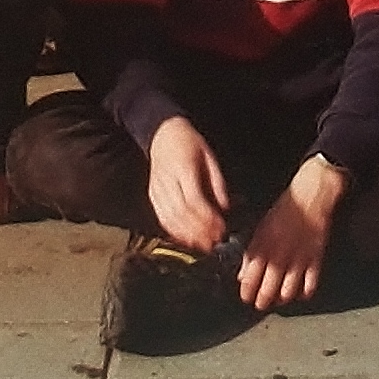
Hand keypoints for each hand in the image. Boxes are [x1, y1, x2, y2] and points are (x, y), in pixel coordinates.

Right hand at [147, 116, 231, 253]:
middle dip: (199, 231)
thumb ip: (217, 182)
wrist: (162, 133)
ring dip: (187, 235)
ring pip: (170, 218)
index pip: (194, 199)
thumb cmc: (189, 143)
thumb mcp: (209, 156)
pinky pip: (162, 217)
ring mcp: (157, 189)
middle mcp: (168, 180)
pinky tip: (186, 238)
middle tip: (214, 242)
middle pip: (182, 212)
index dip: (208, 218)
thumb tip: (226, 207)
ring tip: (203, 245)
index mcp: (183, 168)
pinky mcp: (152, 195)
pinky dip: (174, 231)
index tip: (221, 228)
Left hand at [240, 155, 347, 311]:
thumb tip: (243, 274)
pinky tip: (300, 292)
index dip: (247, 293)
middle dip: (261, 302)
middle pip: (267, 292)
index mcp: (262, 247)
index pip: (249, 280)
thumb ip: (251, 253)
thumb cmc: (284, 209)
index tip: (246, 297)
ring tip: (279, 299)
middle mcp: (278, 256)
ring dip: (282, 299)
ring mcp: (298, 260)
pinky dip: (304, 293)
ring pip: (287, 293)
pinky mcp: (315, 260)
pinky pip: (309, 287)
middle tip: (261, 304)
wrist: (310, 196)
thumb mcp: (261, 228)